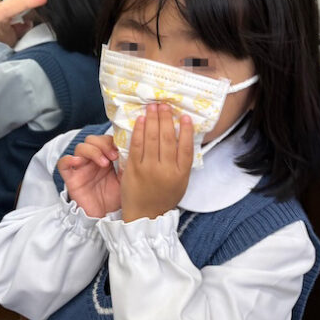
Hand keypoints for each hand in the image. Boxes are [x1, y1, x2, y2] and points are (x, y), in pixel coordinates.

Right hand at [57, 133, 121, 217]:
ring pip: (80, 147)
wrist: (105, 217)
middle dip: (103, 144)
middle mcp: (92, 160)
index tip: (121, 149)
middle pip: (92, 140)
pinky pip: (63, 163)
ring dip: (92, 151)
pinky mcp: (71, 178)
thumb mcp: (125, 179)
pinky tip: (77, 161)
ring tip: (103, 163)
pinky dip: (68, 159)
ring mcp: (80, 168)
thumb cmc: (114, 199)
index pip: (105, 139)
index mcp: (105, 158)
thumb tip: (133, 148)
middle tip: (113, 156)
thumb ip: (127, 164)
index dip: (112, 141)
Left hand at [120, 105, 193, 222]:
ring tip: (153, 107)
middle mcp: (165, 170)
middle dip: (166, 119)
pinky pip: (136, 145)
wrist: (145, 215)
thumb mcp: (180, 183)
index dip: (186, 131)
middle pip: (167, 139)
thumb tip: (183, 138)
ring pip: (152, 139)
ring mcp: (148, 169)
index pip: (186, 148)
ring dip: (153, 120)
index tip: (185, 116)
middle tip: (164, 105)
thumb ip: (181, 163)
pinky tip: (142, 120)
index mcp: (180, 174)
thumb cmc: (164, 197)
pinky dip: (140, 131)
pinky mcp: (133, 168)